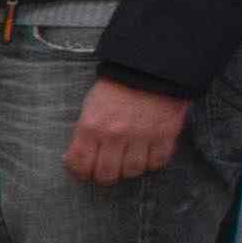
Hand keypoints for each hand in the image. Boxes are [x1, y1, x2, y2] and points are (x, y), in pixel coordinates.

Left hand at [64, 78, 194, 184]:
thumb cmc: (117, 85)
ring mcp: (141, 136)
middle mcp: (115, 134)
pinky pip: (157, 162)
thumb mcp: (91, 105)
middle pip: (106, 174)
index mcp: (92, 125)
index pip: (80, 163)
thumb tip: (76, 157)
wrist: (150, 67)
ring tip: (129, 159)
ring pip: (132, 171)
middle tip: (107, 170)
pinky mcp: (165, 135)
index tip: (84, 172)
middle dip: (104, 175)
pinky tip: (148, 153)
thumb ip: (85, 131)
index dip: (80, 172)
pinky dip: (152, 162)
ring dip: (129, 168)